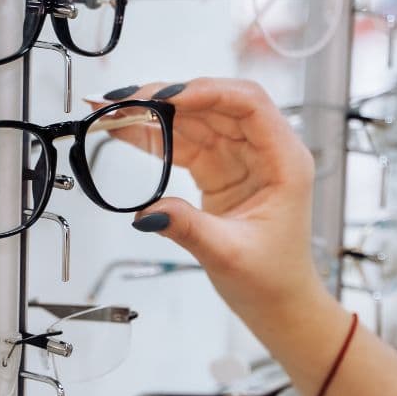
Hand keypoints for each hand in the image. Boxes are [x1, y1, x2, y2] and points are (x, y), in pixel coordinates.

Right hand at [92, 78, 324, 322]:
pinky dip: (155, 136)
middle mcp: (264, 150)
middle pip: (215, 103)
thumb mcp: (229, 255)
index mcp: (284, 160)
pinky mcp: (219, 169)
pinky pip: (185, 142)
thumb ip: (188, 228)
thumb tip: (147, 212)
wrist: (278, 303)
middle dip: (168, 98)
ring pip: (196, 118)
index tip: (166, 97)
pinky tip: (125, 130)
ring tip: (112, 112)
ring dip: (155, 113)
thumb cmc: (272, 278)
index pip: (248, 104)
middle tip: (123, 102)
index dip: (207, 92)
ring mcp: (240, 157)